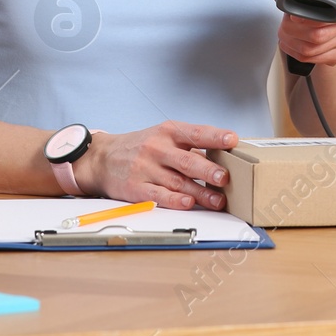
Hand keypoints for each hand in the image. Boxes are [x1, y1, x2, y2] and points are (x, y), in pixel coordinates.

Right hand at [76, 120, 236, 209]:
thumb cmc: (141, 146)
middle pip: (187, 160)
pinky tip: (188, 203)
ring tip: (218, 200)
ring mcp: (146, 168)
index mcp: (168, 132)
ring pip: (178, 182)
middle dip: (208, 170)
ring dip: (200, 193)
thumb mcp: (163, 136)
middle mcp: (157, 148)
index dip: (215, 136)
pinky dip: (175, 200)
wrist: (102, 157)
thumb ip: (190, 145)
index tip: (232, 140)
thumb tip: (223, 156)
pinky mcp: (136, 187)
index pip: (195, 133)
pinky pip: (158, 195)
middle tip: (225, 178)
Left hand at [278, 0, 335, 67]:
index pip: (328, 13)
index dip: (307, 17)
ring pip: (313, 49)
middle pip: (318, 35)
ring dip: (292, 44)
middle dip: (293, 32)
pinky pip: (315, 59)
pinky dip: (297, 53)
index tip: (292, 17)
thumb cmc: (325, 5)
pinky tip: (290, 46)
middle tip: (282, 28)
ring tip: (283, 37)